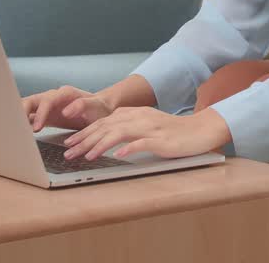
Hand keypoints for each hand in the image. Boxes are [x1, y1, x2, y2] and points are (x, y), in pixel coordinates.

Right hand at [21, 86, 114, 131]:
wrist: (101, 110)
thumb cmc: (99, 108)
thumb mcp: (95, 107)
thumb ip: (83, 105)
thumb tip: (67, 110)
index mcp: (65, 94)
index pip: (47, 100)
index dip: (40, 113)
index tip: (36, 128)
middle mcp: (53, 97)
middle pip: (32, 101)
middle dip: (21, 113)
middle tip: (17, 129)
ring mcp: (47, 106)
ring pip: (27, 107)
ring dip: (19, 118)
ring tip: (14, 133)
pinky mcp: (44, 115)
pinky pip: (29, 118)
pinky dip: (22, 124)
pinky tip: (18, 135)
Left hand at [62, 107, 231, 160]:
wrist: (200, 130)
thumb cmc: (173, 132)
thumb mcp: (147, 126)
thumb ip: (128, 129)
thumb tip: (106, 138)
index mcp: (135, 113)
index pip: (104, 122)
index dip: (85, 132)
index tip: (69, 143)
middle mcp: (140, 117)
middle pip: (106, 126)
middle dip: (85, 139)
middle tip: (68, 152)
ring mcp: (150, 127)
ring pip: (119, 133)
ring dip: (100, 145)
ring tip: (85, 156)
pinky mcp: (161, 139)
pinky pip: (141, 143)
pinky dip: (128, 148)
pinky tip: (116, 156)